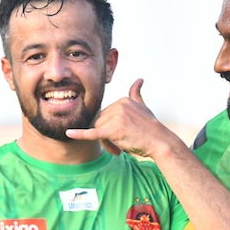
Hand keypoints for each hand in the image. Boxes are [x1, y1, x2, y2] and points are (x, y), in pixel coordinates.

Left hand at [66, 79, 181, 157]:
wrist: (160, 142)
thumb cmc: (151, 127)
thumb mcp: (142, 107)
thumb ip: (136, 94)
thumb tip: (139, 79)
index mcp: (122, 100)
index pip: (105, 115)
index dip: (109, 128)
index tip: (122, 137)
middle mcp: (119, 106)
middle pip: (100, 123)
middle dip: (106, 137)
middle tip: (119, 147)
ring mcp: (117, 117)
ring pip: (99, 132)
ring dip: (107, 144)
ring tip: (120, 149)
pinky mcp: (114, 130)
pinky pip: (93, 133)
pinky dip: (80, 134)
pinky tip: (69, 133)